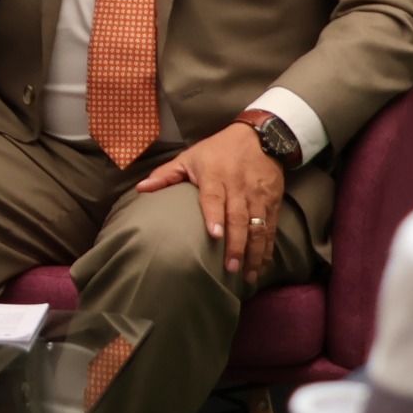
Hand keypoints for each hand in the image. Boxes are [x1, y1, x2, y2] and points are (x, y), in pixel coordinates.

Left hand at [136, 123, 285, 281]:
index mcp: (215, 175)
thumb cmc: (217, 150)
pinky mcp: (272, 202)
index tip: (214, 235)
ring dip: (254, 252)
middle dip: (236, 244)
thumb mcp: (190, 157)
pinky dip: (268, 247)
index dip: (215, 215)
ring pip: (258, 226)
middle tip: (230, 267)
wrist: (259, 137)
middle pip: (238, 217)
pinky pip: (271, 228)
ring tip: (247, 275)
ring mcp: (258, 195)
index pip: (214, 196)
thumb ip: (166, 174)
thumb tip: (140, 188)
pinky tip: (262, 265)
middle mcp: (239, 186)